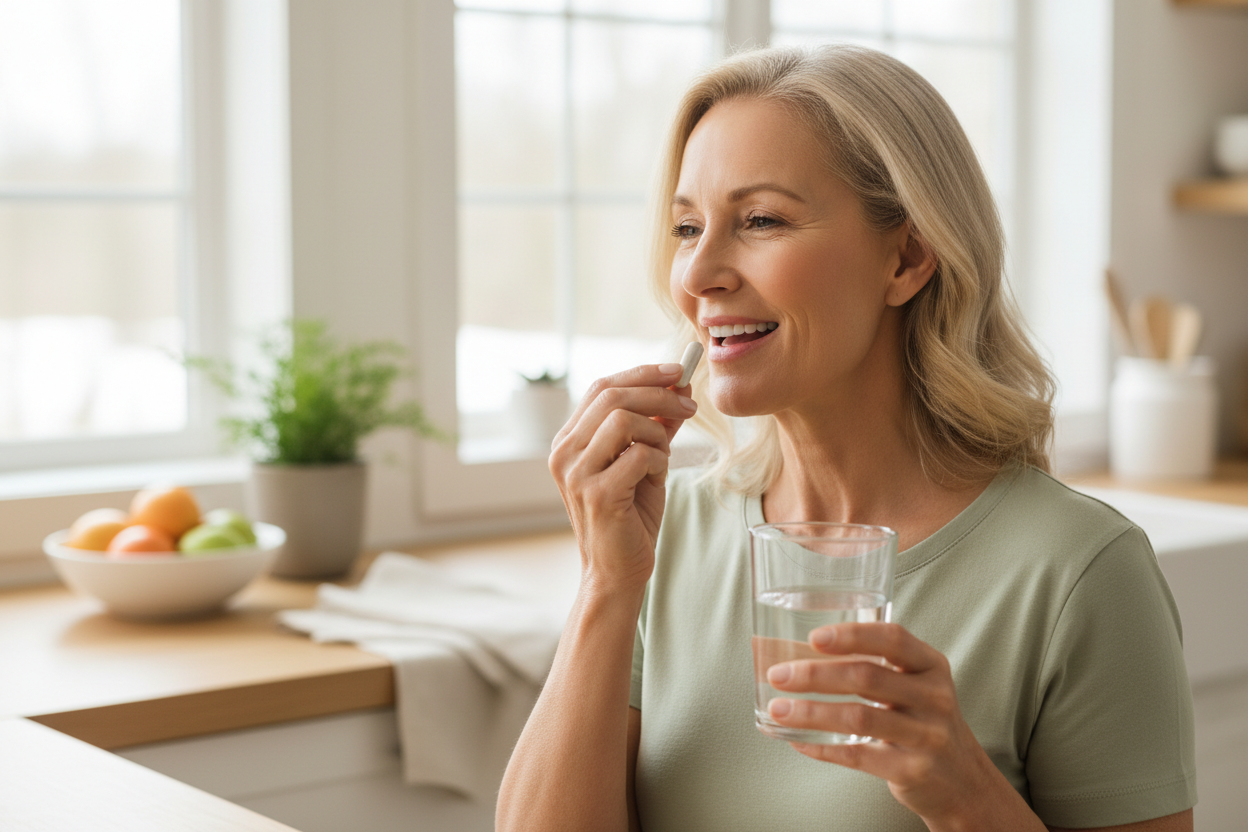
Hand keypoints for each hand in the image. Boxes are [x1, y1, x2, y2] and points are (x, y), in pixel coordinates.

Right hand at [549, 363, 696, 593]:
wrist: (618, 571)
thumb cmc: (630, 516)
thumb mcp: (644, 463)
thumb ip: (654, 427)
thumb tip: (679, 389)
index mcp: (569, 440)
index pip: (601, 387)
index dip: (641, 374)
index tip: (678, 371)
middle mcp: (564, 452)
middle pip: (612, 396)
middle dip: (658, 393)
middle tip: (690, 404)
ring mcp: (576, 473)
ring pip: (622, 420)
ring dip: (657, 431)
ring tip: (667, 453)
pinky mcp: (597, 494)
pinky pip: (638, 455)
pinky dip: (659, 459)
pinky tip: (658, 475)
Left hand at [765, 623, 1039, 828]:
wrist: (963, 781)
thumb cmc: (923, 721)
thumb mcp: (909, 685)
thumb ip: (862, 664)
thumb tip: (787, 651)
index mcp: (930, 665)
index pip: (892, 638)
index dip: (852, 635)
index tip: (814, 637)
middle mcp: (933, 696)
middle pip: (867, 677)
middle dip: (815, 674)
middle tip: (779, 675)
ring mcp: (926, 735)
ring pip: (859, 718)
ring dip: (811, 712)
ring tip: (778, 709)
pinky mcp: (913, 770)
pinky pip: (859, 756)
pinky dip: (823, 748)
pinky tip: (798, 741)